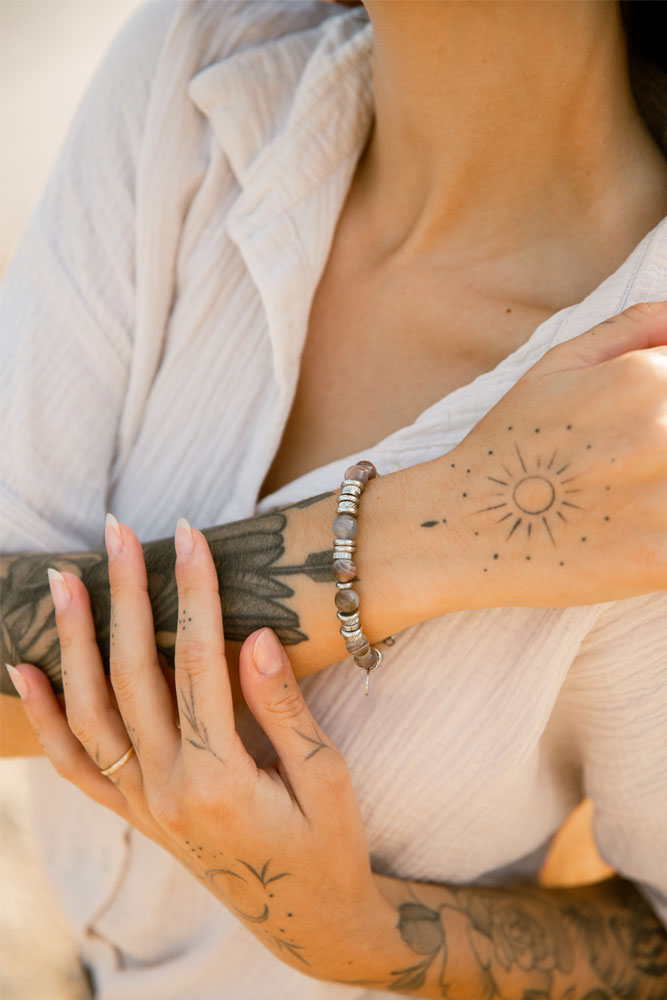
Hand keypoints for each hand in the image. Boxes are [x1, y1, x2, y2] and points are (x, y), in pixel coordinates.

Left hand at [10, 521, 388, 975]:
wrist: (307, 919)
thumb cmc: (328, 846)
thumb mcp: (326, 778)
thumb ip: (285, 709)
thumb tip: (255, 635)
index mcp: (220, 780)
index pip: (199, 664)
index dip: (194, 594)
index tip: (189, 536)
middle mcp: (166, 794)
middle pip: (134, 676)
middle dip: (124, 596)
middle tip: (119, 532)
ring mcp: (142, 807)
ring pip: (90, 714)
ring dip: (74, 643)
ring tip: (65, 579)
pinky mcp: (136, 815)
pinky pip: (75, 766)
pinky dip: (45, 718)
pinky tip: (26, 671)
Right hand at [442, 300, 666, 607]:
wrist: (465, 526)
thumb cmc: (510, 444)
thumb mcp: (557, 366)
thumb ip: (632, 329)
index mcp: (646, 378)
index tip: (655, 430)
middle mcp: (664, 431)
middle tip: (643, 457)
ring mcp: (665, 498)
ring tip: (646, 489)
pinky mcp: (662, 559)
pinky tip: (651, 529)